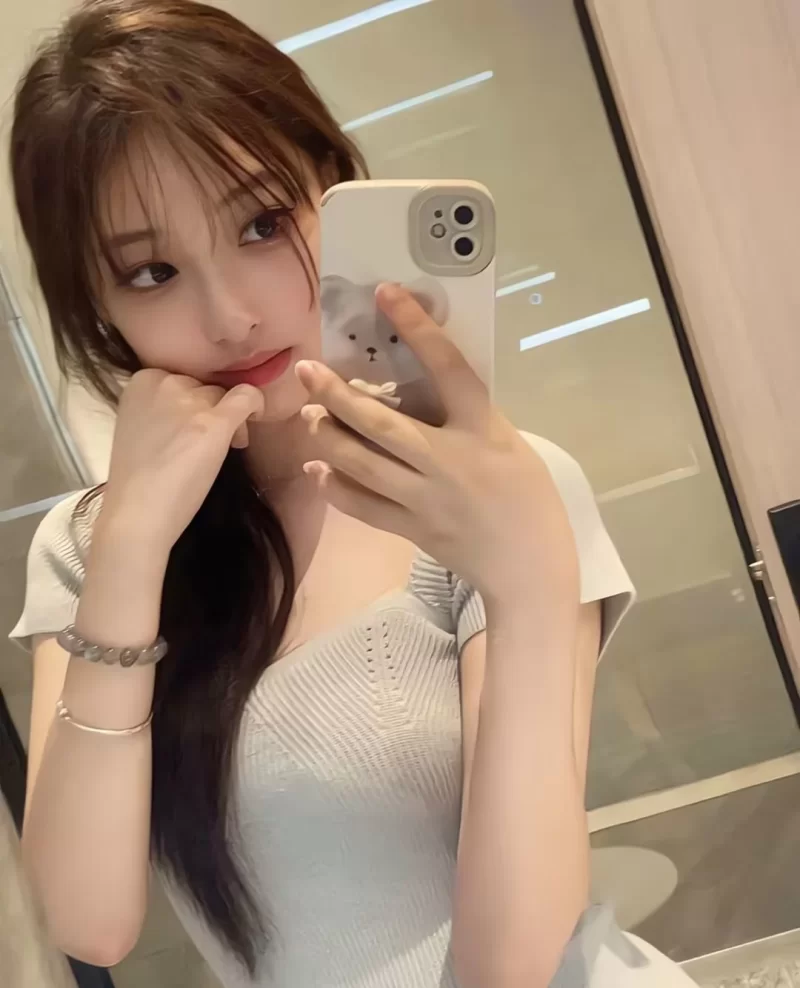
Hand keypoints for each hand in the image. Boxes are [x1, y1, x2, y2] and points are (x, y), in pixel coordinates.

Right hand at [100, 369, 264, 552]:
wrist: (138, 514)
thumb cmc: (139, 480)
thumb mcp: (142, 427)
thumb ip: (163, 409)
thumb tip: (195, 407)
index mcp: (141, 381)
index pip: (182, 379)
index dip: (192, 402)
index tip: (191, 428)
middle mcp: (164, 381)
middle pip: (203, 386)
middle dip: (211, 409)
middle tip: (210, 443)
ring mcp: (189, 401)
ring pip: (224, 394)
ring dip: (229, 417)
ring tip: (225, 449)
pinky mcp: (214, 422)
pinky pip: (247, 397)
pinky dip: (255, 406)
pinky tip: (254, 420)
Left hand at [296, 284, 578, 608]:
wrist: (531, 567)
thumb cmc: (528, 498)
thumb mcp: (509, 444)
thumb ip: (467, 418)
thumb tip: (417, 390)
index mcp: (484, 431)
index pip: (448, 368)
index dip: (416, 328)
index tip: (386, 293)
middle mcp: (450, 461)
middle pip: (382, 424)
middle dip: (337, 396)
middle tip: (306, 370)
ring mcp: (426, 500)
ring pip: (362, 465)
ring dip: (327, 438)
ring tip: (307, 415)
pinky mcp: (412, 531)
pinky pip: (363, 507)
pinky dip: (335, 487)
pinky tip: (317, 470)